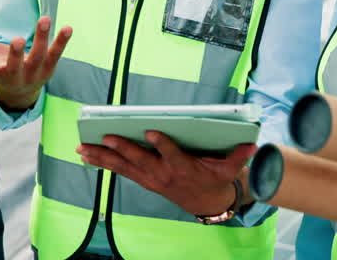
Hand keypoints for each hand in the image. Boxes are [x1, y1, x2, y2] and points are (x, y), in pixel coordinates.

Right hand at [0, 16, 71, 112]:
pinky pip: (56, 53)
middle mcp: (17, 75)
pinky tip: (67, 28)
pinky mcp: (50, 67)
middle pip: (17, 65)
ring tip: (44, 19)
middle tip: (18, 40)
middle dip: (17, 54)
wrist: (22, 89)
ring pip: (39, 55)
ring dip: (42, 38)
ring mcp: (35, 71)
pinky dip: (61, 41)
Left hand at [76, 131, 255, 216]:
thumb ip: (237, 156)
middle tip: (107, 136)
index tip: (152, 132)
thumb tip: (252, 144)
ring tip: (83, 148)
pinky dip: (102, 162)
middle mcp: (163, 175)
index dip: (162, 145)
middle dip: (123, 148)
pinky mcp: (142, 179)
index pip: (172, 155)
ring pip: (124, 166)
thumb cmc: (213, 179)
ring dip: (103, 157)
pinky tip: (85, 154)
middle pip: (140, 160)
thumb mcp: (228, 170)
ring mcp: (150, 178)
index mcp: (184, 168)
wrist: (204, 203)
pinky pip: (119, 170)